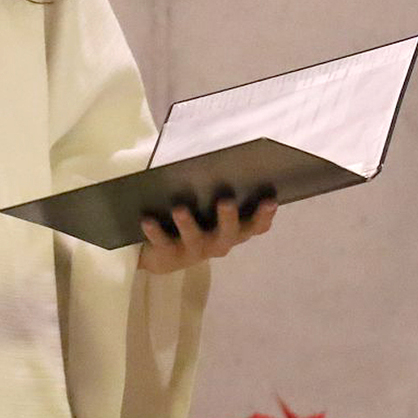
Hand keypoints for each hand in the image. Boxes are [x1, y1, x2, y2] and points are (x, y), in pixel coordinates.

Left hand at [137, 196, 277, 273]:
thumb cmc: (194, 221)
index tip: (270, 200)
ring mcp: (194, 251)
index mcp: (232, 231)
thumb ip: (218, 191)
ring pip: (195, 239)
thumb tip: (222, 161)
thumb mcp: (209, 208)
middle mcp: (217, 243)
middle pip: (229, 234)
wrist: (162, 255)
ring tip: (179, 209)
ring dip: (188, 224)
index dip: (264, 216)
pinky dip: (155, 232)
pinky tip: (147, 219)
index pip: (255, 226)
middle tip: (226, 201)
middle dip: (228, 218)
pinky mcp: (169, 256)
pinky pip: (163, 244)